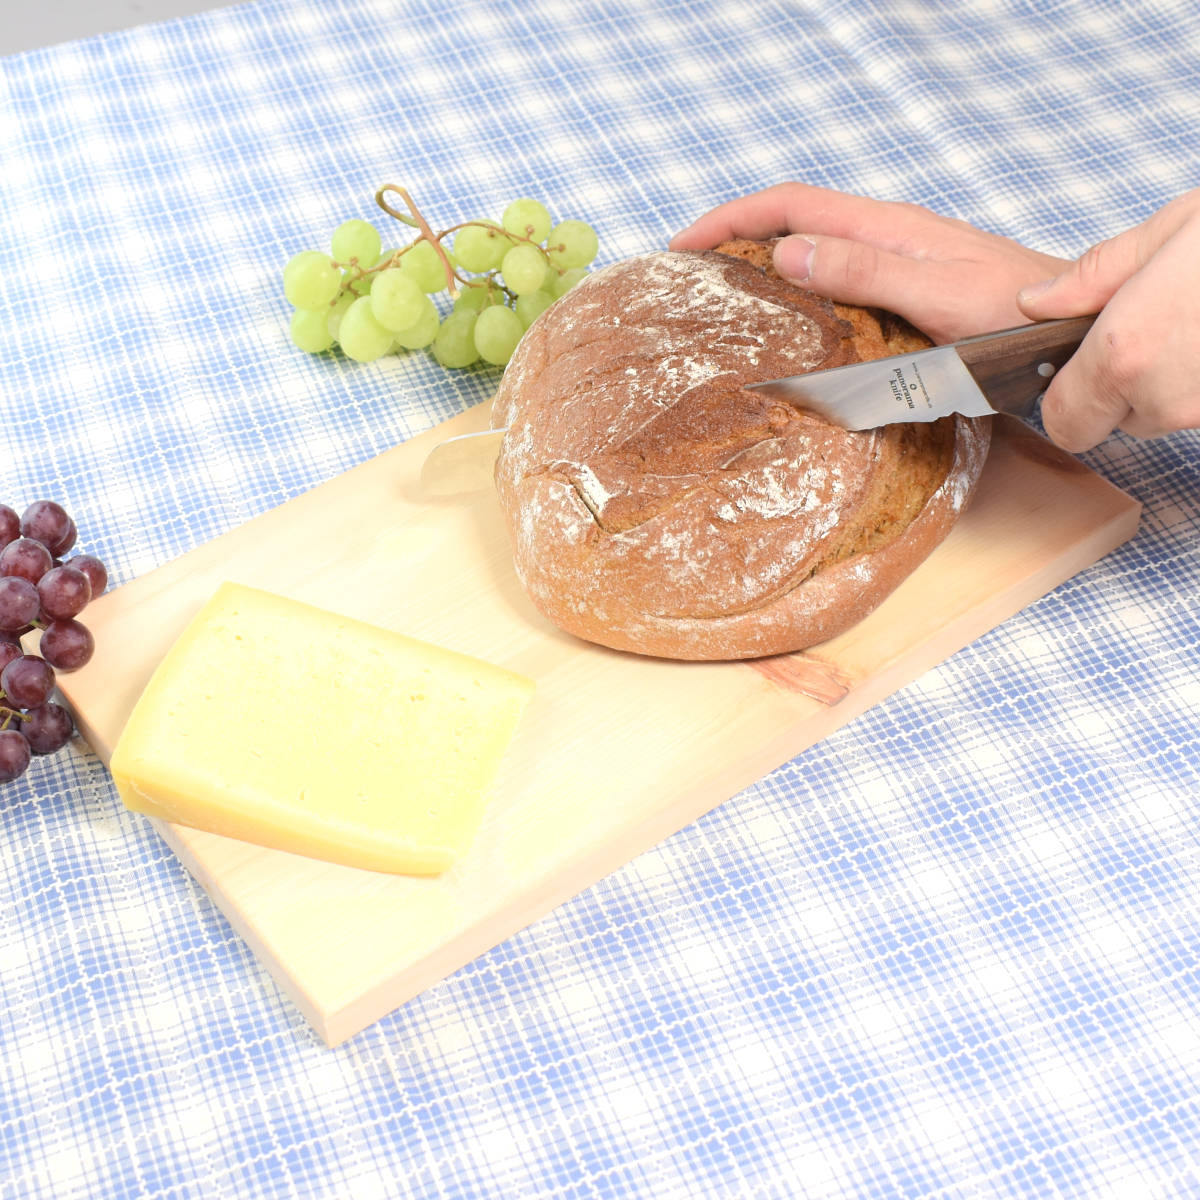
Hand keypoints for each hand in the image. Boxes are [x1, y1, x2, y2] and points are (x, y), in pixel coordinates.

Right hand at [669, 182, 1069, 343]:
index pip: (791, 205)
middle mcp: (886, 239)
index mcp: (886, 229)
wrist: (1070, 337)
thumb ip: (865, 271)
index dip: (731, 218)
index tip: (682, 245)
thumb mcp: (937, 295)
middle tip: (689, 274)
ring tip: (723, 298)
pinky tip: (788, 323)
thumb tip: (786, 251)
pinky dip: (796, 292)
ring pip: (813, 251)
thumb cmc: (1016, 319)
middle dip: (735, 237)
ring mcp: (896, 265)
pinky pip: (835, 282)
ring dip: (762, 264)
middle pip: (794, 221)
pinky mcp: (904, 293)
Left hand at [1017, 189, 1199, 450]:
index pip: (1062, 422)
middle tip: (1155, 324)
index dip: (1065, 396)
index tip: (1076, 364)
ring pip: (1168, 415)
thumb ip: (1094, 276)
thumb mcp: (1172, 228)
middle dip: (1120, 385)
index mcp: (1125, 354)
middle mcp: (1165, 397)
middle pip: (1117, 421)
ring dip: (1172, 381)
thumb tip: (1035, 305)